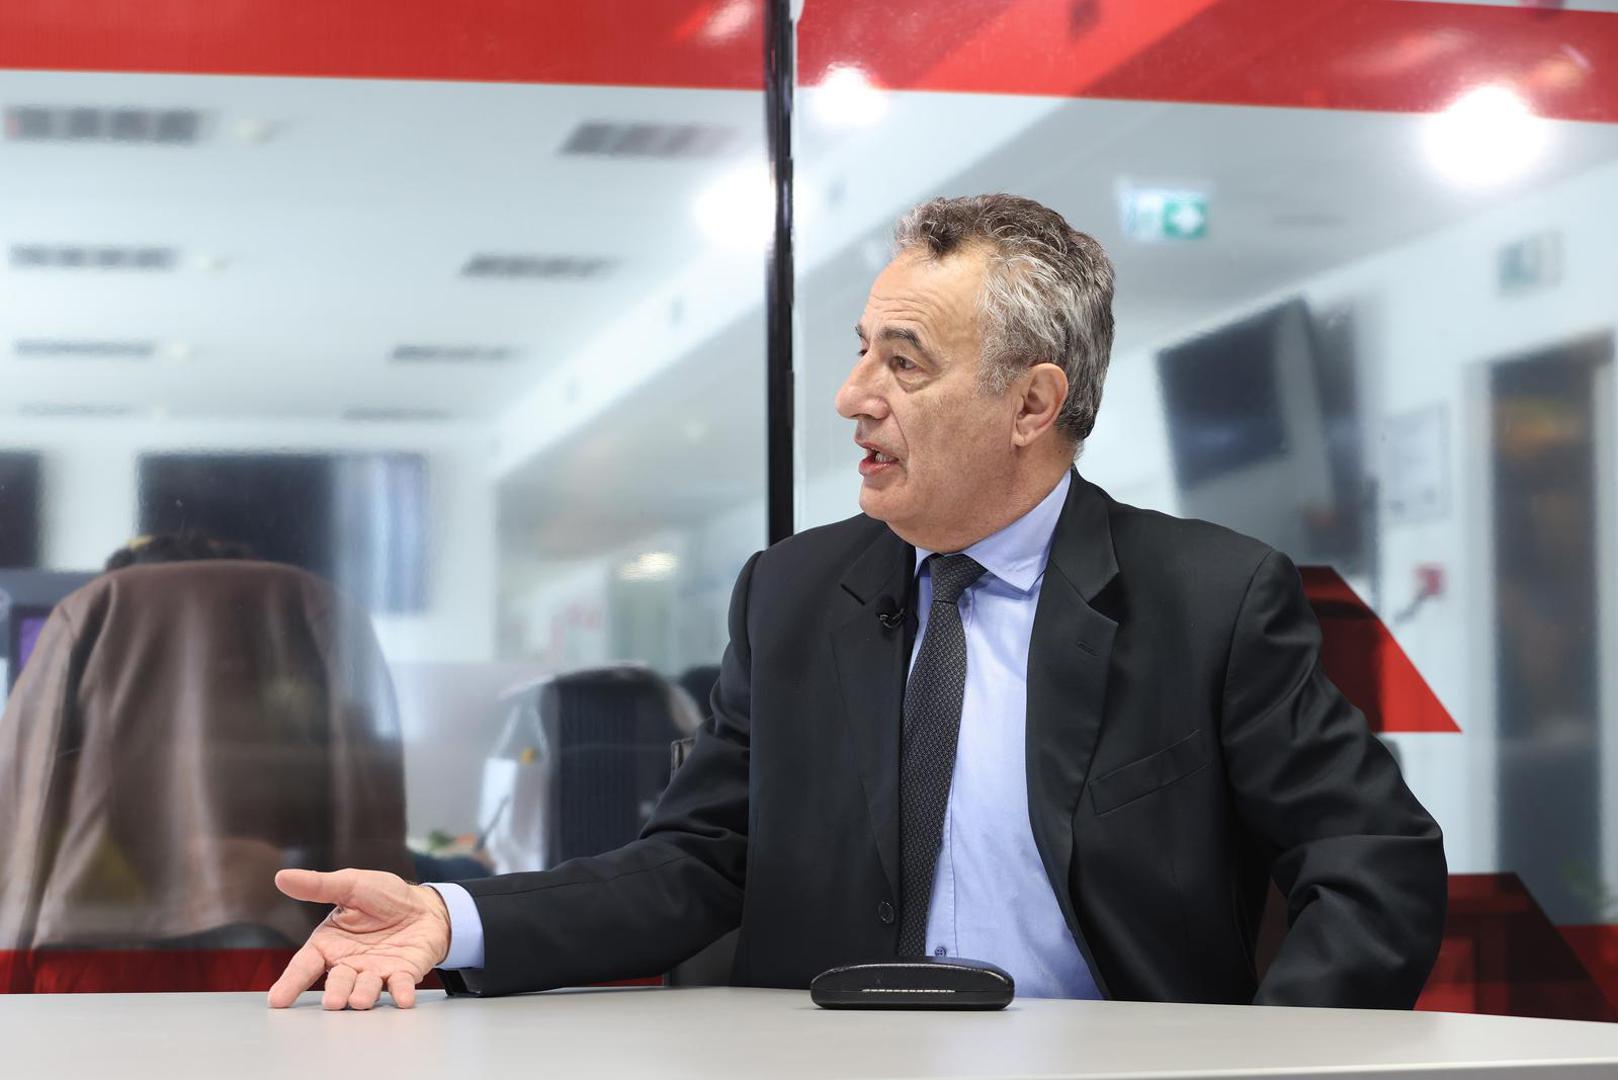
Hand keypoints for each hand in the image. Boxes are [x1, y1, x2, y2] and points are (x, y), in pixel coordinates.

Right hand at [266, 868, 451, 1009]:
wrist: (425, 905)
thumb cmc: (384, 897)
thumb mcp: (351, 885)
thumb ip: (318, 886)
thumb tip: (281, 877)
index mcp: (329, 944)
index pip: (305, 965)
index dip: (290, 983)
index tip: (277, 1000)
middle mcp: (349, 963)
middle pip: (337, 981)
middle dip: (335, 992)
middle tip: (333, 1002)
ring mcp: (376, 972)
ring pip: (366, 987)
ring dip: (364, 995)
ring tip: (360, 1000)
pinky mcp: (403, 973)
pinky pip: (401, 985)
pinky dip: (402, 993)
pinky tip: (403, 999)